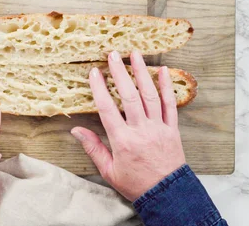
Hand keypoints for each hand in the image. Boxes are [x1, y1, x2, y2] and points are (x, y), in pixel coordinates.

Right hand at [71, 51, 185, 201]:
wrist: (167, 194)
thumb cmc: (135, 184)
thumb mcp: (109, 170)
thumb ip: (93, 148)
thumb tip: (76, 130)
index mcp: (122, 141)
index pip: (107, 109)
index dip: (99, 88)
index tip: (94, 72)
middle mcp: (141, 130)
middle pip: (129, 96)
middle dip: (120, 73)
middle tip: (113, 55)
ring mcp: (159, 128)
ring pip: (150, 95)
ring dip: (142, 73)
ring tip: (135, 54)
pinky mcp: (172, 129)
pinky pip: (171, 104)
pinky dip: (167, 87)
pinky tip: (163, 71)